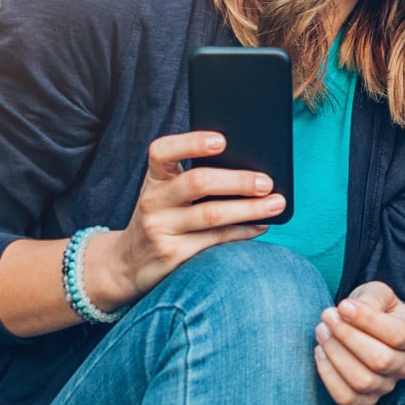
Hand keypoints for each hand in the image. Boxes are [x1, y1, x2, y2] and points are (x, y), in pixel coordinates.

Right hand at [85, 131, 283, 310]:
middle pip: (197, 182)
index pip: (162, 151)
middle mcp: (153, 201)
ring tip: (277, 203)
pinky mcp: (172, 254)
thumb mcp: (167, 194)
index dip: (191, 143)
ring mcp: (160, 229)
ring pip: (212, 214)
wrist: (127, 263)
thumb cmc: (163, 216)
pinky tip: (262, 225)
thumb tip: (254, 168)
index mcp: (155, 179)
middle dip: (238, 180)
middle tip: (267, 182)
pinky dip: (244, 231)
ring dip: (250, 208)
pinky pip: (216, 239)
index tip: (222, 140)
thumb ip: (196, 179)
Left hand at [313, 281, 404, 404]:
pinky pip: (347, 398)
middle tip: (328, 317)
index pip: (398, 335)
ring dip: (336, 355)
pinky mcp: (367, 400)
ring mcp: (388, 386)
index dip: (368, 321)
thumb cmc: (376, 309)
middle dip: (348, 337)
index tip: (343, 305)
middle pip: (381, 361)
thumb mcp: (379, 295)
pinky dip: (329, 376)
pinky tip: (320, 352)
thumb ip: (370, 299)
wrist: (371, 329)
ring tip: (322, 332)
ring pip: (363, 381)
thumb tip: (345, 310)